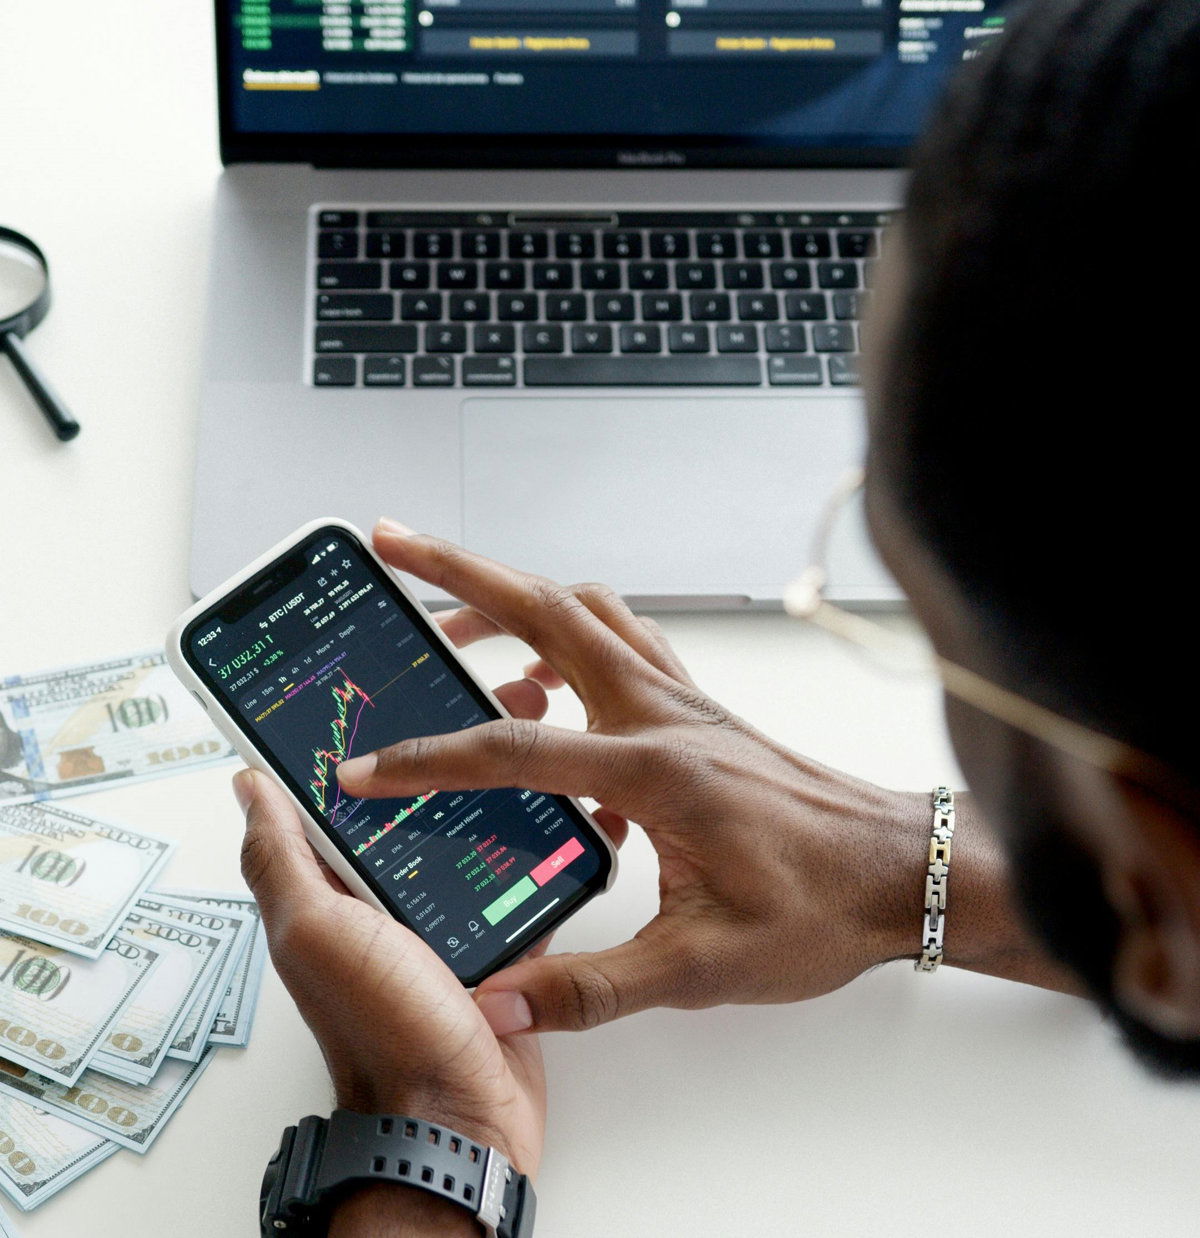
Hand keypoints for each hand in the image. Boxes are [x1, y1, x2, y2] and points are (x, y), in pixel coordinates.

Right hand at [335, 521, 930, 1036]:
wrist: (901, 870)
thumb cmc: (820, 908)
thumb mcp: (702, 967)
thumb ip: (591, 987)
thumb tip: (499, 1005)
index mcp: (654, 769)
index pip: (514, 748)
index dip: (428, 759)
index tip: (365, 769)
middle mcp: (663, 714)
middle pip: (546, 611)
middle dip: (459, 572)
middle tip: (393, 545)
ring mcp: (683, 701)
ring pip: (584, 613)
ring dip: (512, 596)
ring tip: (449, 618)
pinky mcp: (697, 710)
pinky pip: (620, 643)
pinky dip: (566, 637)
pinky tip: (542, 689)